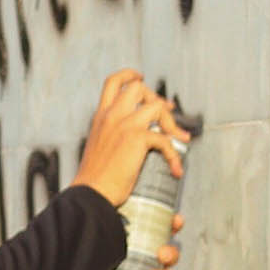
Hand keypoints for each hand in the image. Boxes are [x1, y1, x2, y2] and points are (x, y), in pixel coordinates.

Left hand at [56, 214, 182, 269]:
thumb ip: (95, 229)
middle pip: (170, 253)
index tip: (175, 220)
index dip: (172, 225)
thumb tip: (92, 198)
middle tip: (162, 252)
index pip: (159, 233)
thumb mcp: (91, 249)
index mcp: (136, 248)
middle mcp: (145, 265)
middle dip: (171, 251)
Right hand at [70, 70, 187, 208]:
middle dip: (156, 98)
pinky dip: (175, 155)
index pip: (113, 83)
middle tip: (167, 112)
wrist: (90, 194)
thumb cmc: (95, 180)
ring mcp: (124, 124)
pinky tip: (175, 169)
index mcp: (101, 117)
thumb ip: (112, 136)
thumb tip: (134, 140)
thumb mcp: (98, 148)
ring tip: (179, 139)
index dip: (129, 75)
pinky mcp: (136, 138)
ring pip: (156, 106)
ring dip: (171, 122)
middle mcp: (112, 115)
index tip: (140, 77)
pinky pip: (165, 139)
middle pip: (138, 87)